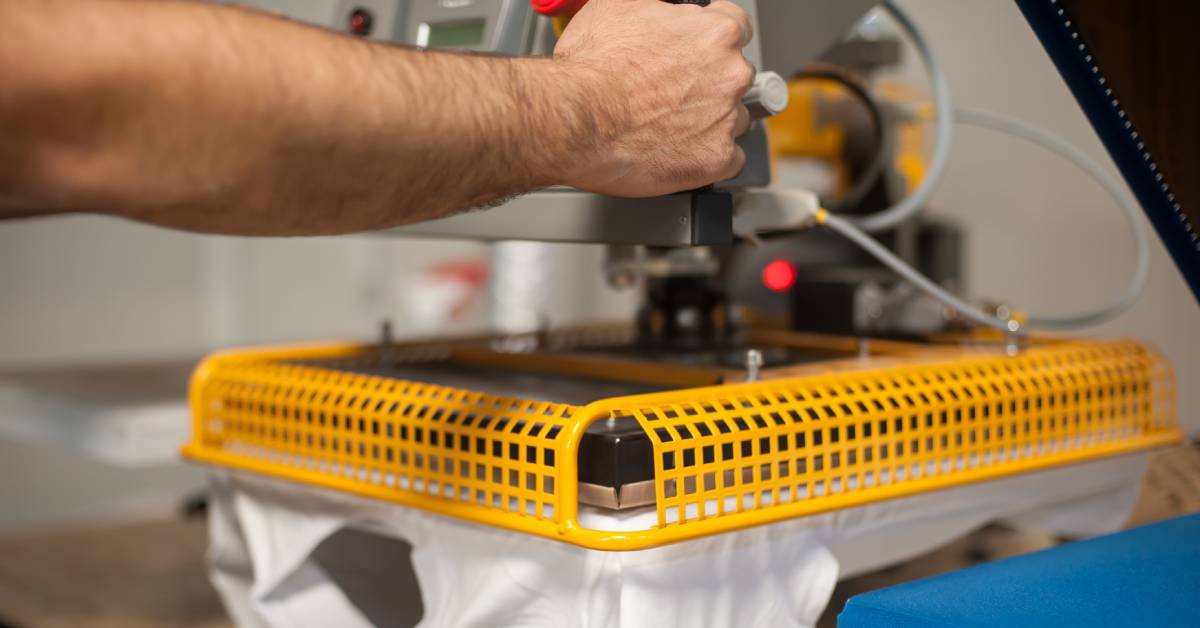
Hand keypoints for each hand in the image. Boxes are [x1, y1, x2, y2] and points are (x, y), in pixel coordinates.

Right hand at [551, 0, 753, 196]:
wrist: (575, 120)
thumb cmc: (592, 68)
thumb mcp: (619, 6)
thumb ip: (656, 5)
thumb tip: (659, 8)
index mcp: (715, 33)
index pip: (736, 29)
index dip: (710, 43)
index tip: (698, 53)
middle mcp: (730, 75)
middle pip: (735, 76)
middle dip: (710, 84)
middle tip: (673, 93)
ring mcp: (726, 120)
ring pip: (733, 119)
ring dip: (709, 122)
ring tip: (669, 125)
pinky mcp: (716, 159)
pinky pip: (728, 159)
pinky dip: (707, 158)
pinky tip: (678, 150)